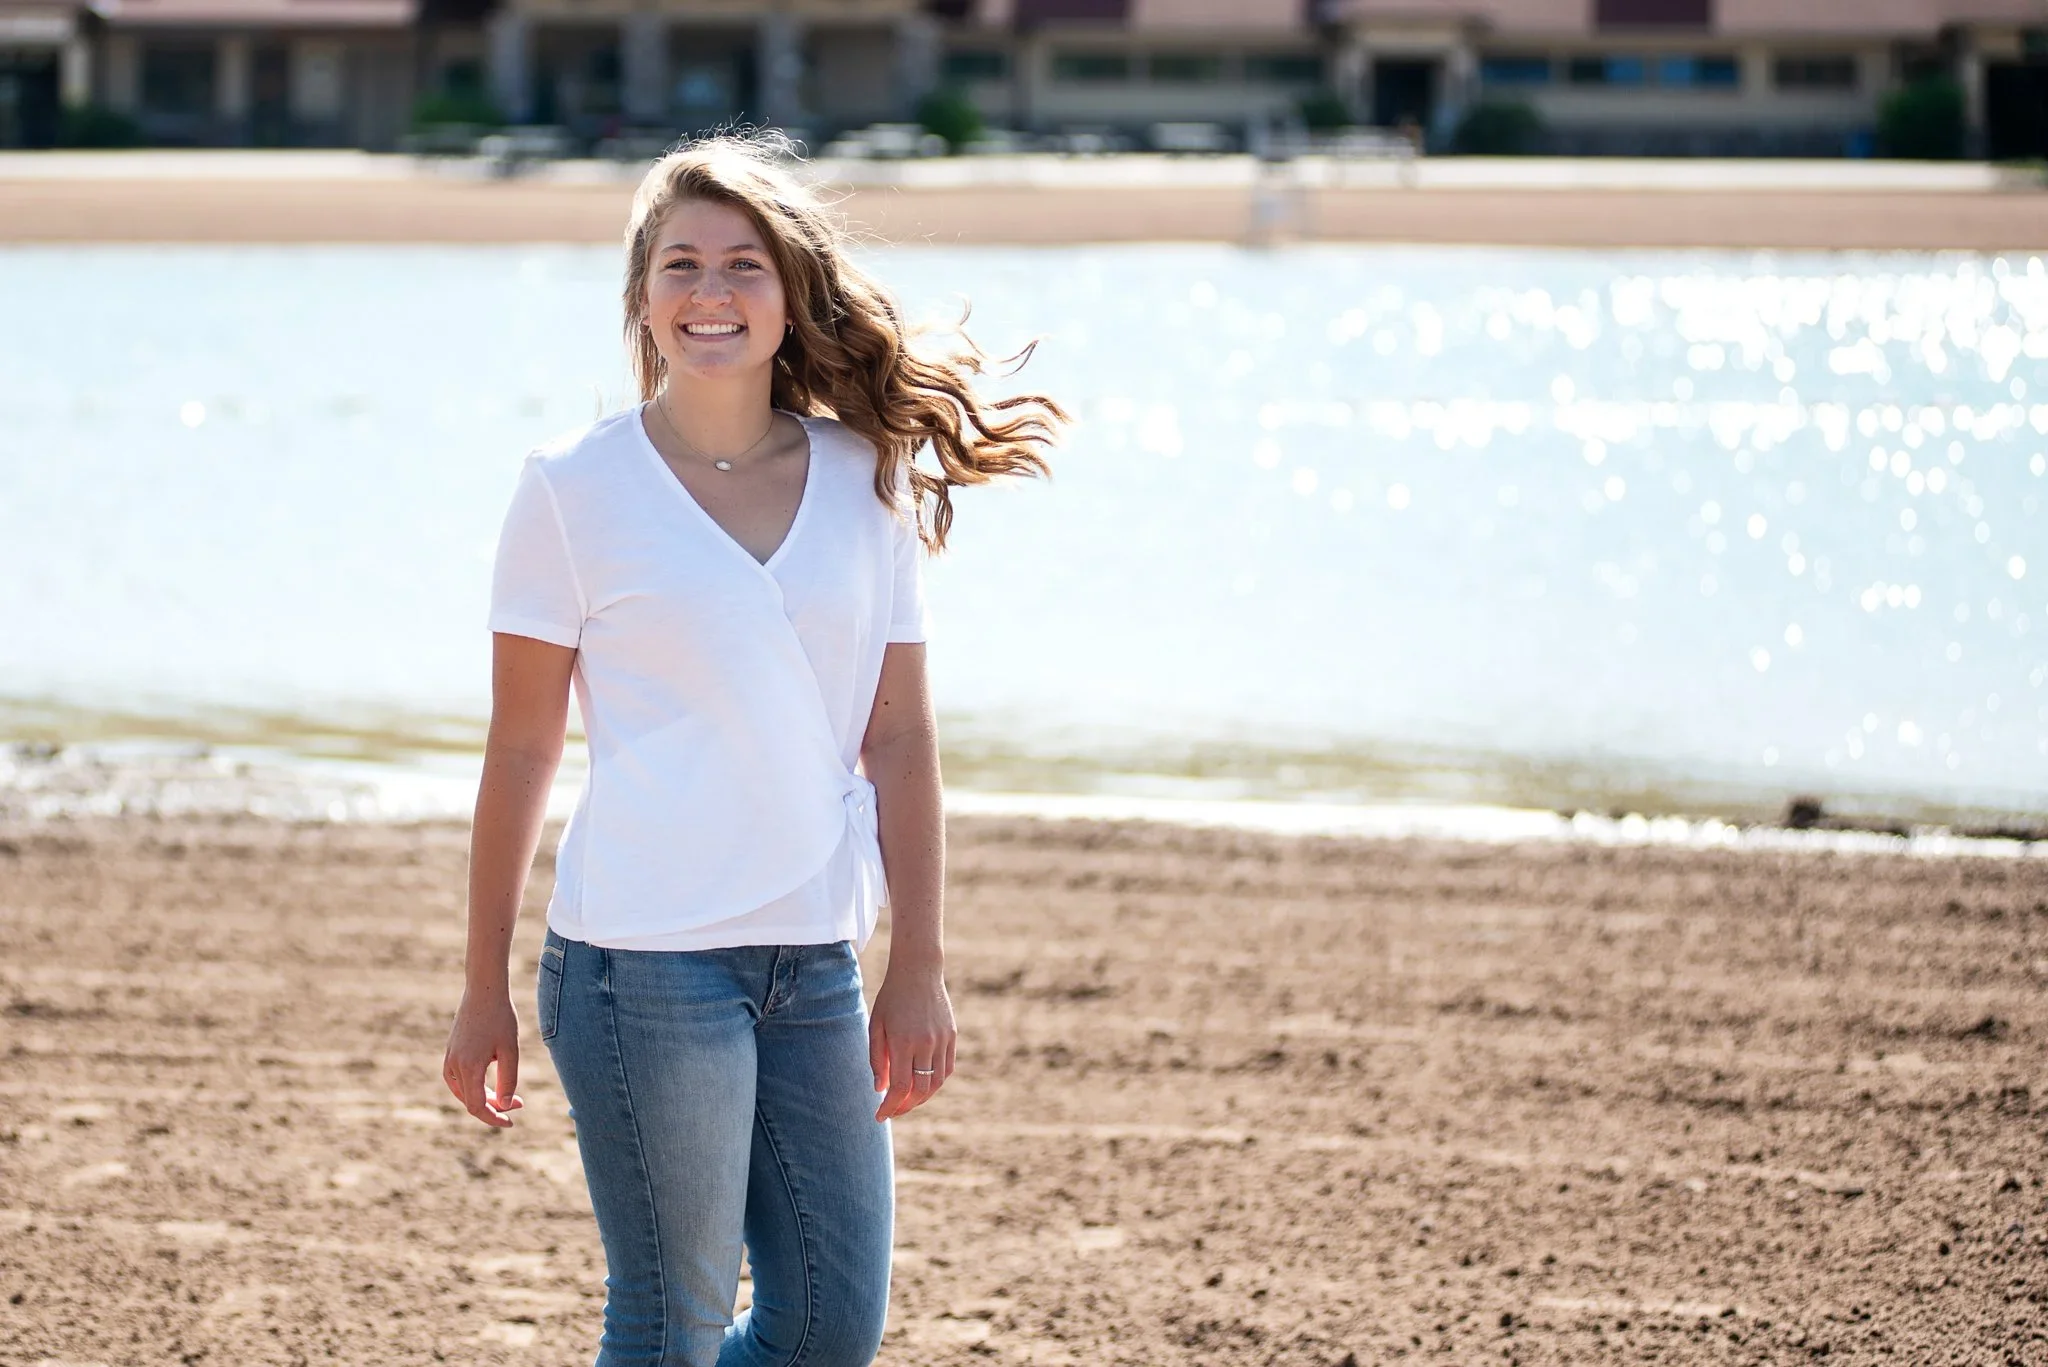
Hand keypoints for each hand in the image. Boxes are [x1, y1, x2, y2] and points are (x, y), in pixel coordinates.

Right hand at [443, 990, 524, 1127]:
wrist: (483, 991)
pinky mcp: (450, 1054)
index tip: (512, 1121)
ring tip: (507, 1095)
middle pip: (471, 1102)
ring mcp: (449, 1060)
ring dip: (484, 1099)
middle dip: (494, 1107)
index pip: (477, 1106)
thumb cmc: (501, 1018)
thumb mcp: (510, 1050)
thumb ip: (509, 1079)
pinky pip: (458, 1082)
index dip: (494, 1118)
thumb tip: (505, 1106)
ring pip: (463, 1093)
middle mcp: (454, 1066)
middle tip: (520, 1103)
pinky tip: (490, 1086)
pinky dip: (473, 1089)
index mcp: (469, 1067)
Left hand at [868, 962, 954, 1121]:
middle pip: (919, 1090)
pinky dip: (936, 1082)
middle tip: (893, 1111)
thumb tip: (880, 1089)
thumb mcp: (876, 1026)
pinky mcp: (952, 1036)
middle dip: (905, 1107)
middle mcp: (925, 1043)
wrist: (918, 971)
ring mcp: (941, 1040)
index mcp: (902, 1042)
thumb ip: (876, 1059)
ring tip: (908, 1101)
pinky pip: (947, 1069)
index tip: (880, 1116)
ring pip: (936, 1083)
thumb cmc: (891, 998)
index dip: (890, 1107)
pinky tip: (924, 1085)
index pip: (899, 1087)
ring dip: (922, 1098)